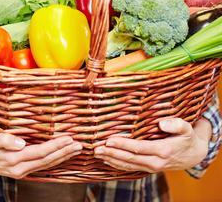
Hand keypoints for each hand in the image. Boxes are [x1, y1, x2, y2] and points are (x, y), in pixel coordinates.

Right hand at [0, 132, 81, 178]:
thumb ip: (4, 140)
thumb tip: (21, 142)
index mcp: (13, 160)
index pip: (40, 152)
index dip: (56, 146)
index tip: (69, 139)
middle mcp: (20, 168)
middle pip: (47, 160)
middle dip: (64, 152)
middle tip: (79, 145)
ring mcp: (21, 171)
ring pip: (46, 164)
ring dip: (62, 157)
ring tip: (75, 150)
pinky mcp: (21, 170)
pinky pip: (41, 166)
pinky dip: (53, 161)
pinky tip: (61, 157)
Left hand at [94, 118, 210, 172]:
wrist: (194, 155)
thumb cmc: (187, 138)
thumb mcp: (187, 128)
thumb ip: (177, 124)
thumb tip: (162, 123)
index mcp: (163, 151)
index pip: (138, 148)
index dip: (122, 145)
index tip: (108, 140)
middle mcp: (155, 162)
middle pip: (129, 159)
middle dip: (111, 154)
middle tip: (96, 149)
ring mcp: (151, 166)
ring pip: (128, 165)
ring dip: (111, 160)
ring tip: (97, 154)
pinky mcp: (148, 168)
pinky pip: (131, 168)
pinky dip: (118, 165)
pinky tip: (107, 161)